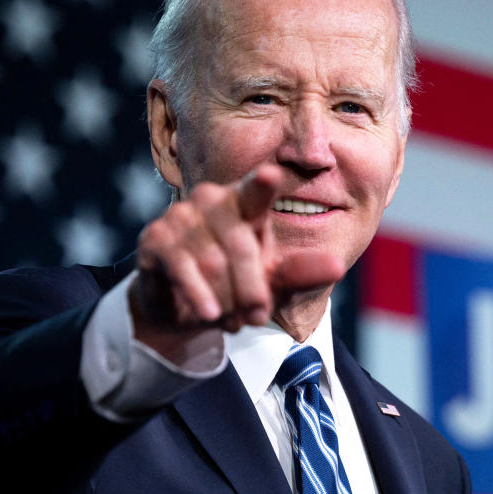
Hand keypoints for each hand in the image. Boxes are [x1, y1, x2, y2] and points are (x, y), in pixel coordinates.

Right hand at [128, 164, 343, 359]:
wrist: (187, 307)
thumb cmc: (238, 283)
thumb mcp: (274, 281)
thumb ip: (303, 272)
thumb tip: (337, 267)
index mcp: (244, 202)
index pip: (256, 190)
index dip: (262, 183)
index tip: (270, 175)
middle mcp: (212, 200)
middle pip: (240, 246)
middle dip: (251, 289)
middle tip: (257, 318)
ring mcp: (181, 215)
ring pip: (212, 262)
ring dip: (226, 299)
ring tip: (230, 318)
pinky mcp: (155, 237)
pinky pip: (182, 268)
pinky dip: (198, 296)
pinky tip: (208, 314)